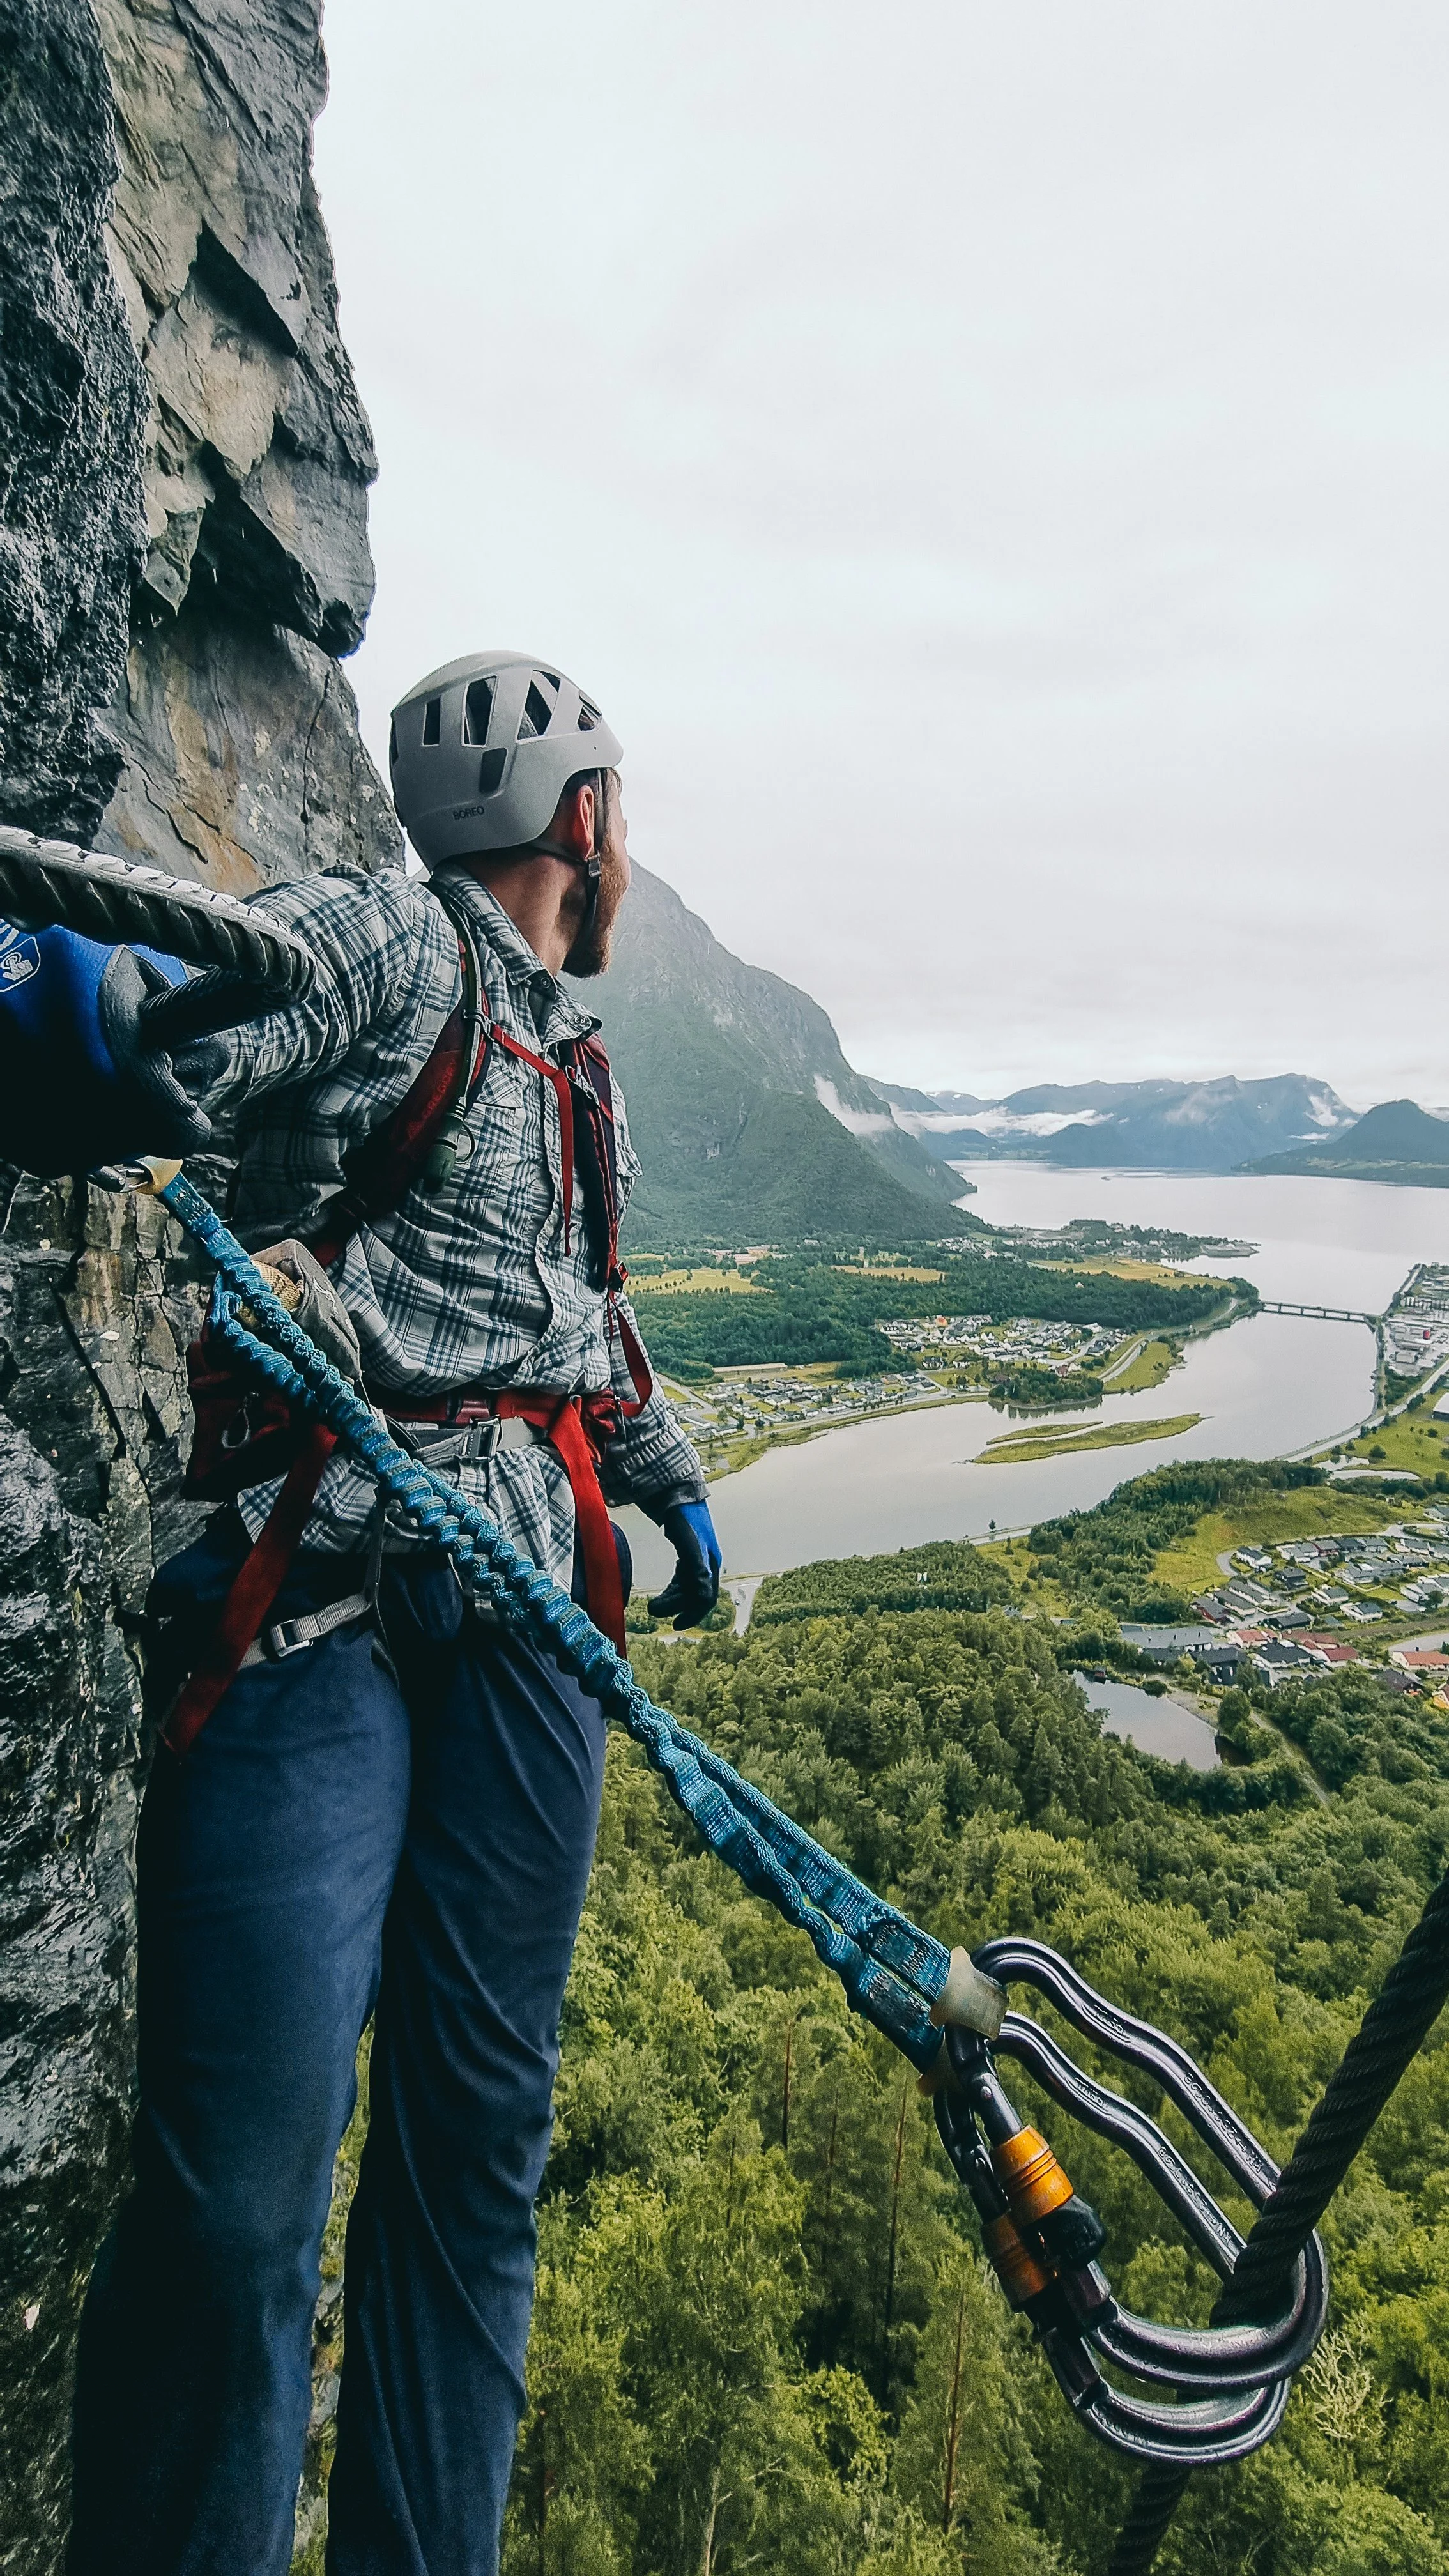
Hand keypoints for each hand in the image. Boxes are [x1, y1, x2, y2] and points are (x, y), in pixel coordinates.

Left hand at [647, 1500, 722, 1628]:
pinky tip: (665, 1591)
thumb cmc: (684, 1518)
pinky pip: (684, 1578)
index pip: (706, 1597)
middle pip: (696, 1595)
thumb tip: (703, 1598)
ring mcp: (699, 1558)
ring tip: (655, 1605)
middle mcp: (708, 1563)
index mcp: (711, 1563)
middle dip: (678, 1607)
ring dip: (674, 1599)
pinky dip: (675, 1588)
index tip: (676, 1625)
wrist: (677, 1493)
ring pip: (689, 1588)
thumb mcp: (691, 1546)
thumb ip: (697, 1571)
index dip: (693, 1614)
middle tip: (655, 1611)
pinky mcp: (688, 1553)